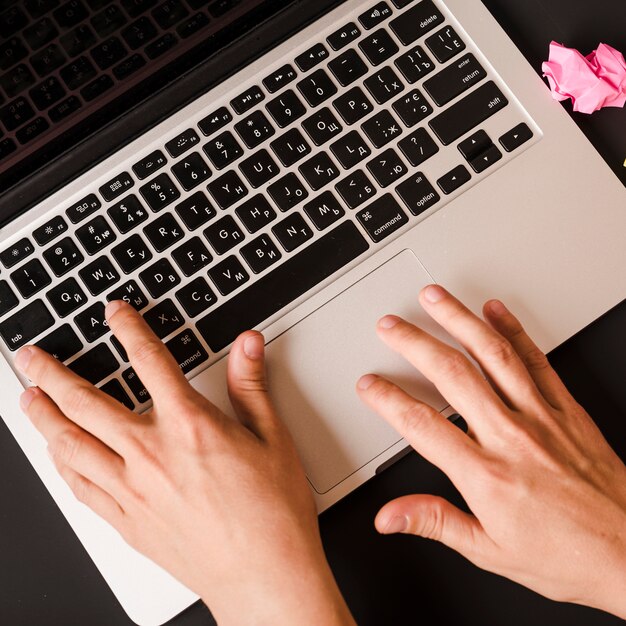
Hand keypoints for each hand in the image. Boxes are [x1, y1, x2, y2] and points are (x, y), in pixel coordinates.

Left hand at [16, 301, 353, 625]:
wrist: (265, 577)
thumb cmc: (272, 512)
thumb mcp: (273, 438)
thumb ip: (250, 385)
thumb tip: (246, 345)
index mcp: (190, 427)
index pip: (149, 362)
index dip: (129, 329)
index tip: (115, 314)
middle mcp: (152, 456)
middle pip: (86, 403)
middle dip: (52, 373)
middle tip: (31, 356)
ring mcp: (133, 492)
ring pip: (71, 445)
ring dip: (43, 417)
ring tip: (28, 399)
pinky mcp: (128, 523)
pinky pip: (80, 488)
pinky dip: (61, 464)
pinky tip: (56, 455)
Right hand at [357, 285, 625, 618]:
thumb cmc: (567, 556)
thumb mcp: (490, 551)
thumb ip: (435, 523)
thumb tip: (391, 517)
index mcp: (486, 474)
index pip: (422, 425)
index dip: (388, 400)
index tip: (370, 384)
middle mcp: (511, 437)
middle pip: (452, 375)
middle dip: (414, 343)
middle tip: (390, 326)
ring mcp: (541, 417)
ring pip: (492, 355)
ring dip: (459, 320)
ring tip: (435, 299)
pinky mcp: (567, 409)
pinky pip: (537, 360)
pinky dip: (514, 330)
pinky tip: (496, 311)